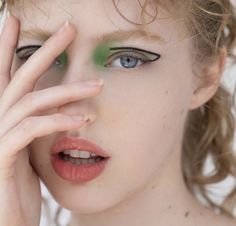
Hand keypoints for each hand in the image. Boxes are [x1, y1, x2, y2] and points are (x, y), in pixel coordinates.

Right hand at [0, 15, 102, 225]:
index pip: (7, 76)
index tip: (15, 21)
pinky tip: (84, 121)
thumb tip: (63, 110)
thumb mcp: (31, 151)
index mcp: (4, 119)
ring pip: (31, 100)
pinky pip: (31, 129)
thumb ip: (38, 127)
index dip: (9, 47)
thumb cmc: (20, 187)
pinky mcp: (1, 156)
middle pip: (20, 76)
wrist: (9, 221)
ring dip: (68, 91)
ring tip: (98, 87)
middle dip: (44, 49)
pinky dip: (58, 121)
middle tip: (69, 27)